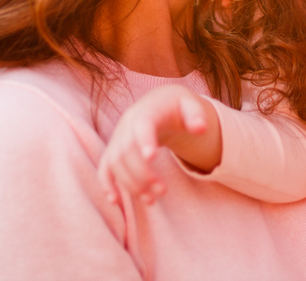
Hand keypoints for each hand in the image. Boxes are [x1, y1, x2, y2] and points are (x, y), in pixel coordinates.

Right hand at [97, 85, 220, 205]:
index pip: (142, 125)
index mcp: (147, 112)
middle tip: (162, 191)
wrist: (159, 103)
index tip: (152, 157)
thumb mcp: (190, 104)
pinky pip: (104, 168)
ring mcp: (117, 138)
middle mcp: (127, 125)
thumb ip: (196, 115)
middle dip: (142, 173)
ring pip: (115, 163)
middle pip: (126, 150)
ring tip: (151, 200)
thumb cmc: (177, 107)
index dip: (144, 140)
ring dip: (130, 184)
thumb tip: (201, 128)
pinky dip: (106, 184)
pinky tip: (115, 201)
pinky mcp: (113, 151)